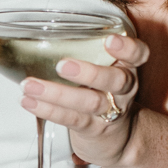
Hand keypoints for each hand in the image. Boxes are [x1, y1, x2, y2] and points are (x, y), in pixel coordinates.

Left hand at [20, 31, 148, 164]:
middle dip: (90, 73)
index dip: (128, 48)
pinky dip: (48, 110)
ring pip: (89, 103)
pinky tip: (28, 101)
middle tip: (62, 65)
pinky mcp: (93, 129)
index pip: (139, 54)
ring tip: (30, 85)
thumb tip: (39, 31)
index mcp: (127, 68)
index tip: (110, 40)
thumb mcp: (105, 69)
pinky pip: (71, 119)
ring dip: (57, 93)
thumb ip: (88, 50)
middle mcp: (123, 90)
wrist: (117, 137)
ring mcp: (110, 111)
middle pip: (116, 81)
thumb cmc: (102, 91)